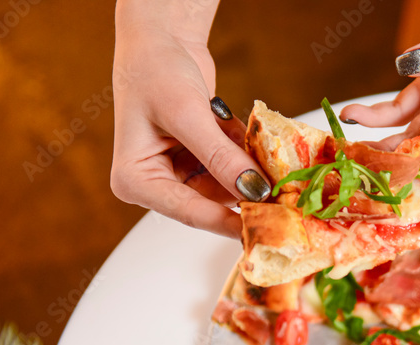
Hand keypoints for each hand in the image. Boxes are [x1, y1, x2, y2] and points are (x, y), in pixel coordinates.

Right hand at [109, 0, 268, 237]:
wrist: (163, 39)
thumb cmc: (155, 69)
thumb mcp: (187, 114)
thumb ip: (220, 156)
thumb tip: (254, 189)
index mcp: (135, 180)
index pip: (188, 212)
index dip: (227, 222)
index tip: (261, 231)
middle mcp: (157, 182)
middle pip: (210, 203)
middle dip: (246, 193)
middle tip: (283, 199)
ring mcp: (181, 173)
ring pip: (228, 186)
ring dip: (250, 171)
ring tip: (267, 156)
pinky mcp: (202, 162)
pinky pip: (233, 170)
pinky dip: (247, 155)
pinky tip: (247, 136)